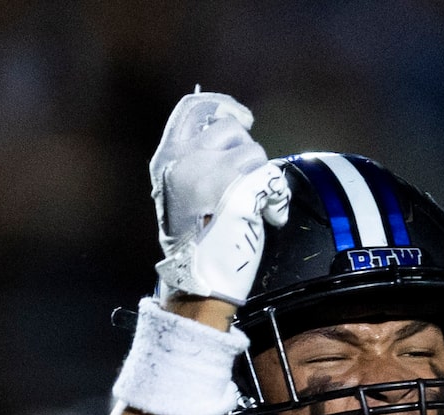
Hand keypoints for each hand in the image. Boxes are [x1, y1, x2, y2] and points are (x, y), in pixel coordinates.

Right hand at [149, 90, 289, 304]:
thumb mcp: (184, 191)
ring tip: (252, 205)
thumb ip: (201, 159)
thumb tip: (234, 129)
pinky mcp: (236, 191)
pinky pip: (269, 176)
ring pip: (254, 151)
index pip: (192, 109)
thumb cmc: (196, 241)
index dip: (222, 105)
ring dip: (262, 176)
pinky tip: (267, 215)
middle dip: (247, 152)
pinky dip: (275, 197)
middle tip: (245, 183)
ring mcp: (210, 174)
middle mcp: (185, 161)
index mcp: (168, 159)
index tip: (242, 118)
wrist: (197, 281)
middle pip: (230, 128)